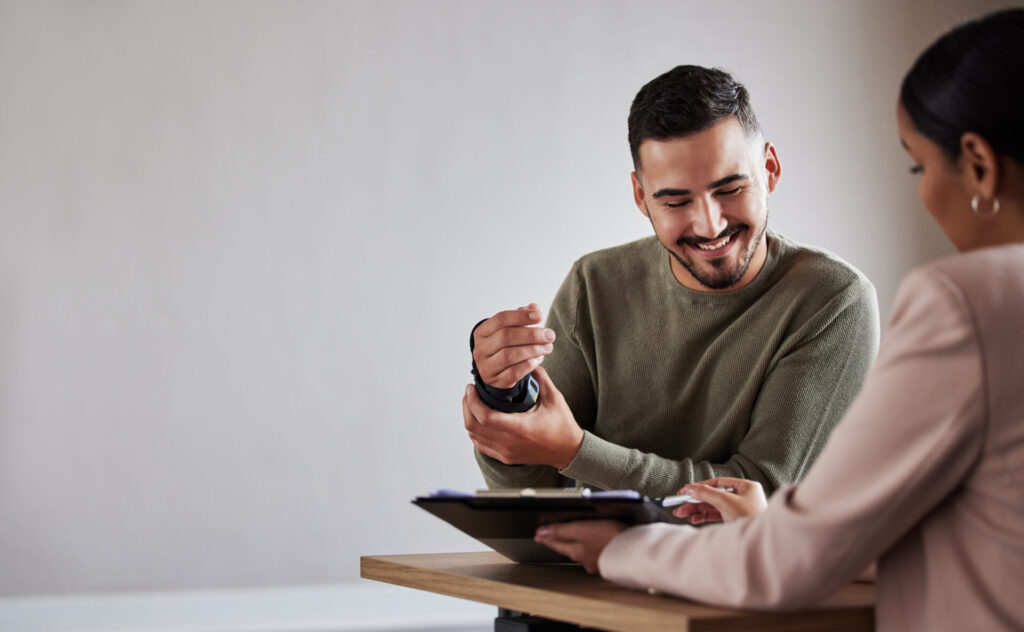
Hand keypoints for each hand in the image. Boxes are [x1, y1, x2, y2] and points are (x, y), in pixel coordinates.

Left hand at [463, 367, 583, 468]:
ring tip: (472, 403)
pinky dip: (475, 432)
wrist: (569, 451)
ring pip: (474, 436)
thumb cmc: (562, 426)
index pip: (484, 416)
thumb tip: (529, 361)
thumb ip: (540, 377)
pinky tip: (478, 420)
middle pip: (473, 426)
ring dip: (470, 418)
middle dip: (467, 406)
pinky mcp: (505, 457)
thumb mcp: (554, 398)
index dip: (472, 401)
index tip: (472, 387)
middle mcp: (509, 443)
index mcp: (519, 427)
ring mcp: (506, 452)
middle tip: (469, 392)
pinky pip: (481, 445)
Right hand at [472, 304, 555, 387]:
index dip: (521, 316)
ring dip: (533, 349)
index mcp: (482, 333)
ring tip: (548, 347)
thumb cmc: (505, 348)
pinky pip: (514, 372)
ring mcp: (486, 366)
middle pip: (506, 336)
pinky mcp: (496, 381)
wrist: (496, 373)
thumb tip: (534, 307)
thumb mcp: (510, 330)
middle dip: (531, 334)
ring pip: (510, 355)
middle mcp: (480, 349)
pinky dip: (529, 364)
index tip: (540, 316)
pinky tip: (539, 358)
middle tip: (549, 334)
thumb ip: (521, 318)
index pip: (500, 319)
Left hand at [534, 520, 626, 573]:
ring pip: (583, 552)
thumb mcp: (580, 530)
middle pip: (568, 548)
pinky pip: (598, 553)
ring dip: (577, 545)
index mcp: (577, 551)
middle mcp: (586, 560)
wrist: (635, 550)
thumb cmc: (610, 538)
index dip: (546, 537)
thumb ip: (560, 531)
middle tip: (551, 537)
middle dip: (560, 542)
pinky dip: (593, 548)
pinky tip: (597, 545)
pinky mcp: (612, 560)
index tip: (537, 535)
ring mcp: (599, 562)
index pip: (556, 543)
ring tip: (573, 540)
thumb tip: (540, 533)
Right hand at [672, 476, 766, 523]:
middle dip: (695, 501)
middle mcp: (744, 497)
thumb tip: (691, 489)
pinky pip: (716, 516)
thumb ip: (706, 493)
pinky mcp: (735, 522)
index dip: (700, 486)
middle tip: (679, 504)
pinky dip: (704, 517)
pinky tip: (693, 519)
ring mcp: (739, 511)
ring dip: (697, 510)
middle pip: (713, 496)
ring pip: (713, 507)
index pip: (718, 483)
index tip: (685, 490)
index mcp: (747, 487)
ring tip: (682, 514)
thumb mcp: (725, 501)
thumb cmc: (751, 518)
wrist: (761, 543)